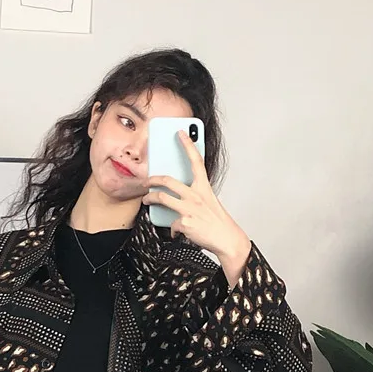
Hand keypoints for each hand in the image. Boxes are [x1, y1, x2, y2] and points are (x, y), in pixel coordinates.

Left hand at [142, 130, 251, 266]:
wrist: (226, 239)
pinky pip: (170, 224)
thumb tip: (175, 193)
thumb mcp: (208, 201)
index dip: (188, 145)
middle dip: (152, 179)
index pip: (196, 161)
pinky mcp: (185, 223)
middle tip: (146, 181)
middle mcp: (196, 195)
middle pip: (168, 180)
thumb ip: (194, 194)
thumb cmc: (217, 221)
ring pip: (162, 198)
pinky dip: (172, 230)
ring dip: (150, 199)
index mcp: (204, 187)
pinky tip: (176, 232)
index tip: (180, 132)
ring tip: (146, 200)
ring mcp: (189, 208)